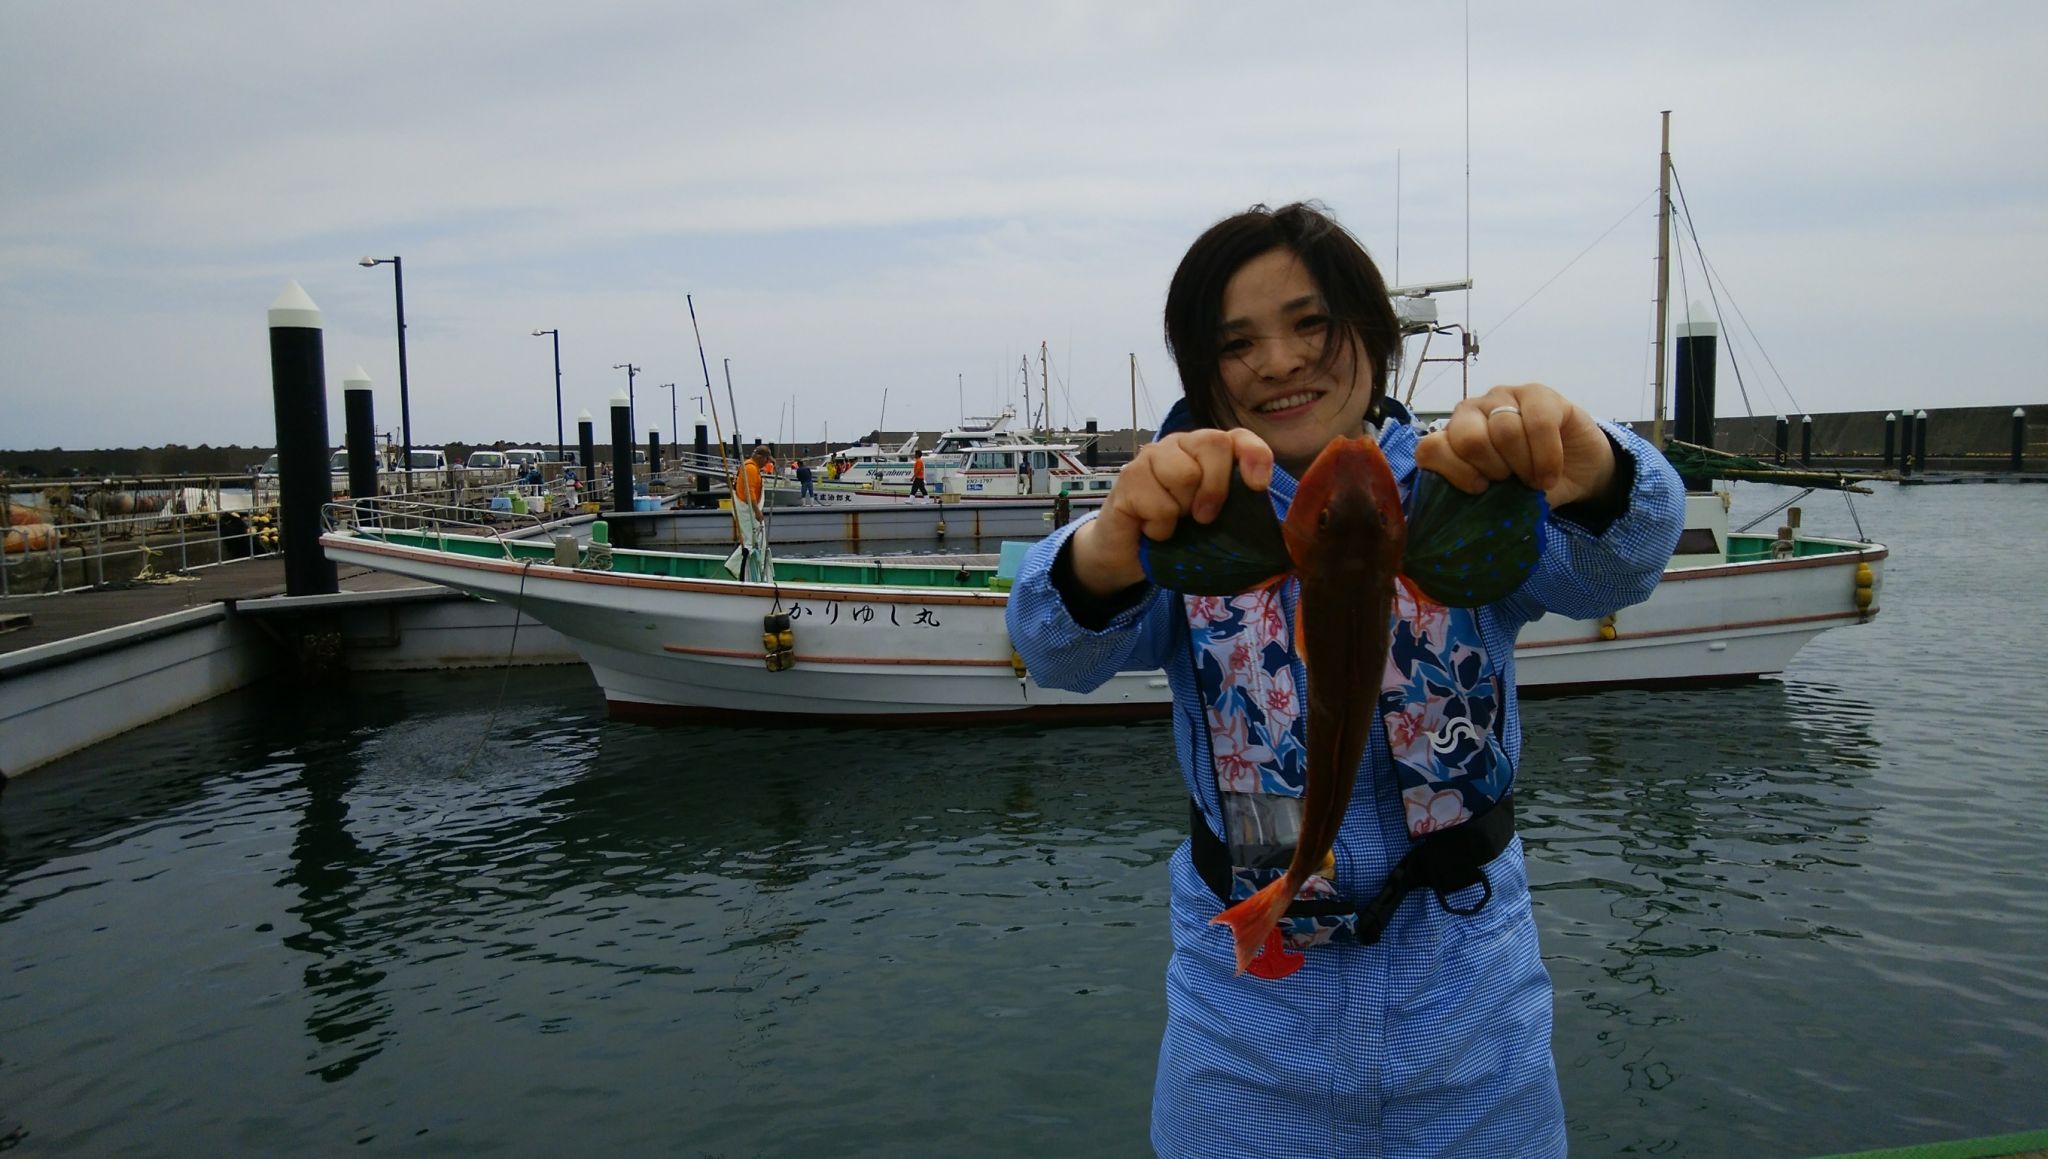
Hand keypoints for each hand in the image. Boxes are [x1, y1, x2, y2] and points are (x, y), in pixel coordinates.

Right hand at [1070, 428, 1273, 596]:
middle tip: (1204, 517)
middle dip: (1216, 487)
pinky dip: (1160, 528)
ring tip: (1172, 521)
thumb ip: (1239, 514)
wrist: (1127, 553)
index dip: (1253, 455)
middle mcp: (1180, 445)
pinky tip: (1151, 529)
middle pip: (1212, 443)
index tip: (1257, 485)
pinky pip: (1158, 504)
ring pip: (1184, 473)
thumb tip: (1275, 532)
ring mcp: (1151, 458)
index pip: (1238, 437)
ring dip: (1182, 510)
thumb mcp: (1214, 524)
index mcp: (1207, 453)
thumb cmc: (1177, 535)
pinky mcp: (1128, 478)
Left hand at [1415, 384, 1615, 507]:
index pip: (1430, 448)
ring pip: (1505, 431)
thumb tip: (1457, 517)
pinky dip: (1547, 456)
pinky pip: (1539, 423)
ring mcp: (1504, 397)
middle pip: (1468, 439)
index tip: (1481, 489)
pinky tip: (1550, 472)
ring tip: (1535, 479)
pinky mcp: (1538, 393)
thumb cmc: (1529, 484)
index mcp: (1453, 438)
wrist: (1578, 471)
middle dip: (1494, 469)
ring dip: (1525, 465)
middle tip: (1511, 481)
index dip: (1454, 473)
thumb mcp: (1500, 499)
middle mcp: (1472, 411)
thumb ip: (1477, 500)